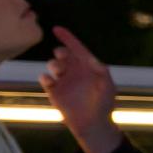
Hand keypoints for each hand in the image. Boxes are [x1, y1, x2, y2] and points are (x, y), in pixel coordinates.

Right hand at [43, 26, 122, 152]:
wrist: (93, 124)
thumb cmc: (104, 105)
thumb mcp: (107, 86)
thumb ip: (101, 72)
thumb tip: (91, 58)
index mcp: (88, 66)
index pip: (77, 48)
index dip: (68, 37)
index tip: (56, 28)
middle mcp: (74, 71)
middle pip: (62, 54)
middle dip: (61, 51)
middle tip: (63, 56)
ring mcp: (63, 80)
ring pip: (53, 64)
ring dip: (55, 64)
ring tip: (60, 71)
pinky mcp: (54, 91)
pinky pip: (45, 79)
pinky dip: (45, 77)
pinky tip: (51, 81)